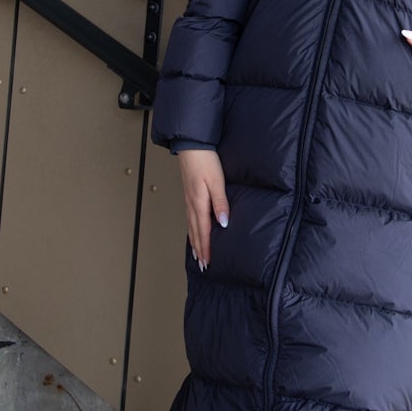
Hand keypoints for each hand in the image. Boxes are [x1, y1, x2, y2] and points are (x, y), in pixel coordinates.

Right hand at [178, 148, 228, 268]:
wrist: (191, 145)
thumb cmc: (204, 161)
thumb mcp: (216, 181)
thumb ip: (220, 202)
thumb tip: (223, 223)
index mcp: (199, 203)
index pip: (203, 231)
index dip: (206, 248)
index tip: (208, 262)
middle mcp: (191, 204)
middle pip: (195, 232)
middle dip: (199, 249)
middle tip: (202, 265)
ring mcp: (188, 199)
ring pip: (191, 226)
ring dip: (194, 241)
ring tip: (197, 254)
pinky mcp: (189, 194)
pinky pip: (189, 217)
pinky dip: (191, 229)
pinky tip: (194, 230)